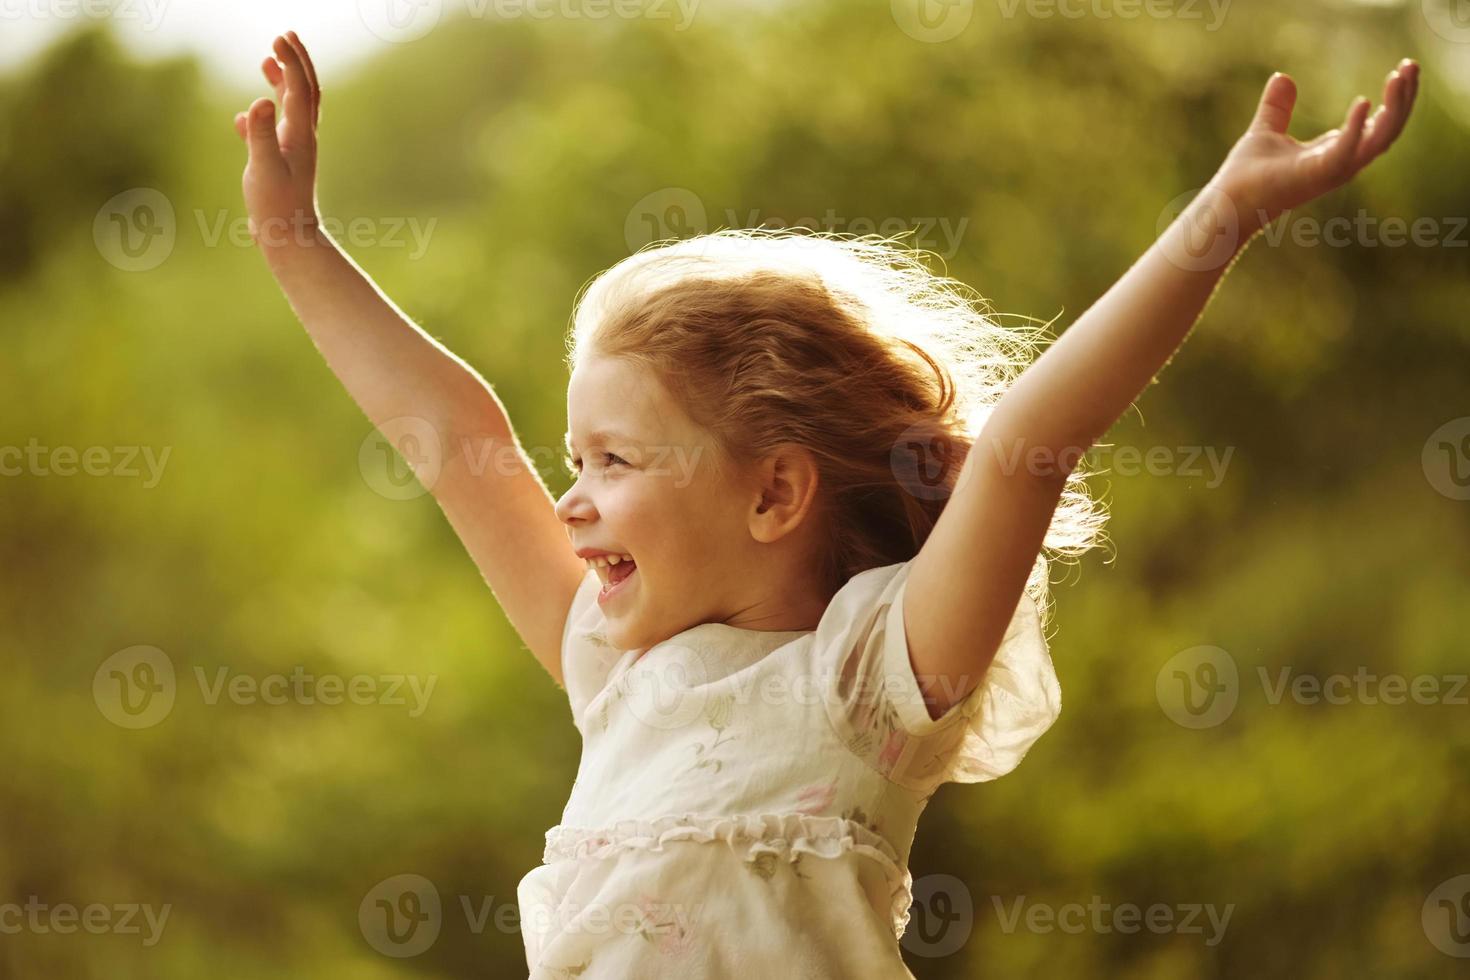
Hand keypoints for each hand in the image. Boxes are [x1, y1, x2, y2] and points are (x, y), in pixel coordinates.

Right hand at [234, 32, 321, 250]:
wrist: (289, 239)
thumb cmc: (276, 207)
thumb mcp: (263, 168)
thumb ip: (260, 135)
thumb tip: (261, 101)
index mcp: (299, 134)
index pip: (299, 88)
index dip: (290, 61)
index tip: (278, 38)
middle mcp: (302, 138)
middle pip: (304, 92)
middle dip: (295, 63)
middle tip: (282, 38)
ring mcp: (293, 151)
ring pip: (291, 109)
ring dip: (281, 83)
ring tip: (266, 64)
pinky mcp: (282, 165)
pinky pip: (274, 132)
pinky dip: (261, 116)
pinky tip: (244, 117)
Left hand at [1213, 59, 1418, 233]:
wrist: (1225, 204)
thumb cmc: (1246, 176)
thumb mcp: (1266, 131)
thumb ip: (1277, 107)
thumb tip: (1282, 77)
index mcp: (1334, 152)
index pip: (1378, 124)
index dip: (1395, 98)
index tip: (1403, 69)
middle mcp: (1340, 163)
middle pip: (1388, 130)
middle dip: (1404, 98)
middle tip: (1412, 65)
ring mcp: (1331, 171)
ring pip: (1378, 140)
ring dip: (1393, 108)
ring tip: (1399, 76)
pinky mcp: (1315, 175)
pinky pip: (1345, 151)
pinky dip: (1355, 128)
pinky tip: (1363, 101)